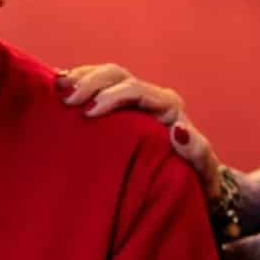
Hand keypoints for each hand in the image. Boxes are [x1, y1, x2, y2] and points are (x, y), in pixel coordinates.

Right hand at [55, 66, 222, 187]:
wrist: (190, 184)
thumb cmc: (195, 181)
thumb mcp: (202, 172)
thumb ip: (197, 152)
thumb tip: (178, 130)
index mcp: (167, 107)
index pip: (135, 90)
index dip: (111, 96)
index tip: (89, 113)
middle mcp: (151, 97)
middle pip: (117, 75)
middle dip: (91, 82)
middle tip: (68, 101)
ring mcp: (134, 100)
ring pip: (106, 75)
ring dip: (81, 77)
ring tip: (58, 87)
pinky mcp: (121, 108)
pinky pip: (98, 86)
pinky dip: (78, 82)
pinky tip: (58, 86)